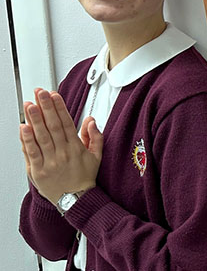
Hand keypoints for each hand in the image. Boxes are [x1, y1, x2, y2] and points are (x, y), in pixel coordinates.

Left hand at [18, 88, 101, 204]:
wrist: (76, 200)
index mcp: (76, 148)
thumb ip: (95, 137)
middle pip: (52, 126)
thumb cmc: (84, 178)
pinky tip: (23, 127)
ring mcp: (49, 162)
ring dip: (34, 119)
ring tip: (30, 105)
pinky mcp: (37, 171)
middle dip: (46, 107)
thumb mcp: (96, 156)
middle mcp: (62, 154)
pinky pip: (31, 153)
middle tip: (40, 93)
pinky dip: (26, 140)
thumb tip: (91, 121)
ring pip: (41, 137)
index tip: (54, 95)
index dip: (60, 108)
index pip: (66, 123)